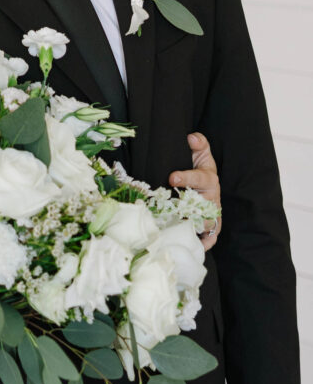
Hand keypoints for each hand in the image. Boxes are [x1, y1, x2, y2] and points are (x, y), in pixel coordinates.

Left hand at [168, 131, 221, 250]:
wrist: (207, 187)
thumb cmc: (201, 171)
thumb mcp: (201, 156)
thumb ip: (199, 144)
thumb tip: (191, 136)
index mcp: (209, 179)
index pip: (199, 178)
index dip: (186, 177)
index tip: (172, 176)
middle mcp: (213, 198)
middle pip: (204, 205)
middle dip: (189, 209)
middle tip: (172, 212)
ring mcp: (212, 214)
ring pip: (206, 223)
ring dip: (194, 227)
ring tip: (178, 231)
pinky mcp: (212, 228)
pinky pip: (211, 238)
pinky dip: (204, 244)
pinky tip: (195, 247)